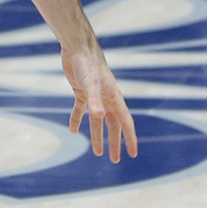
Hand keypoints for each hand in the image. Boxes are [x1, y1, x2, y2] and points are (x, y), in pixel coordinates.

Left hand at [62, 45, 136, 162]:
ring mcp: (94, 95)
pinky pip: (81, 109)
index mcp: (114, 99)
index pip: (125, 123)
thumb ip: (94, 101)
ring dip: (97, 135)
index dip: (129, 139)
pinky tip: (74, 130)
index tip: (133, 154)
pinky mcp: (82, 91)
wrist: (78, 48)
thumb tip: (98, 116)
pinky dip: (77, 120)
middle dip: (114, 143)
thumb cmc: (87, 65)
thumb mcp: (90, 84)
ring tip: (97, 152)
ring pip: (98, 120)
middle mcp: (106, 99)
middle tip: (115, 159)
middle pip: (113, 125)